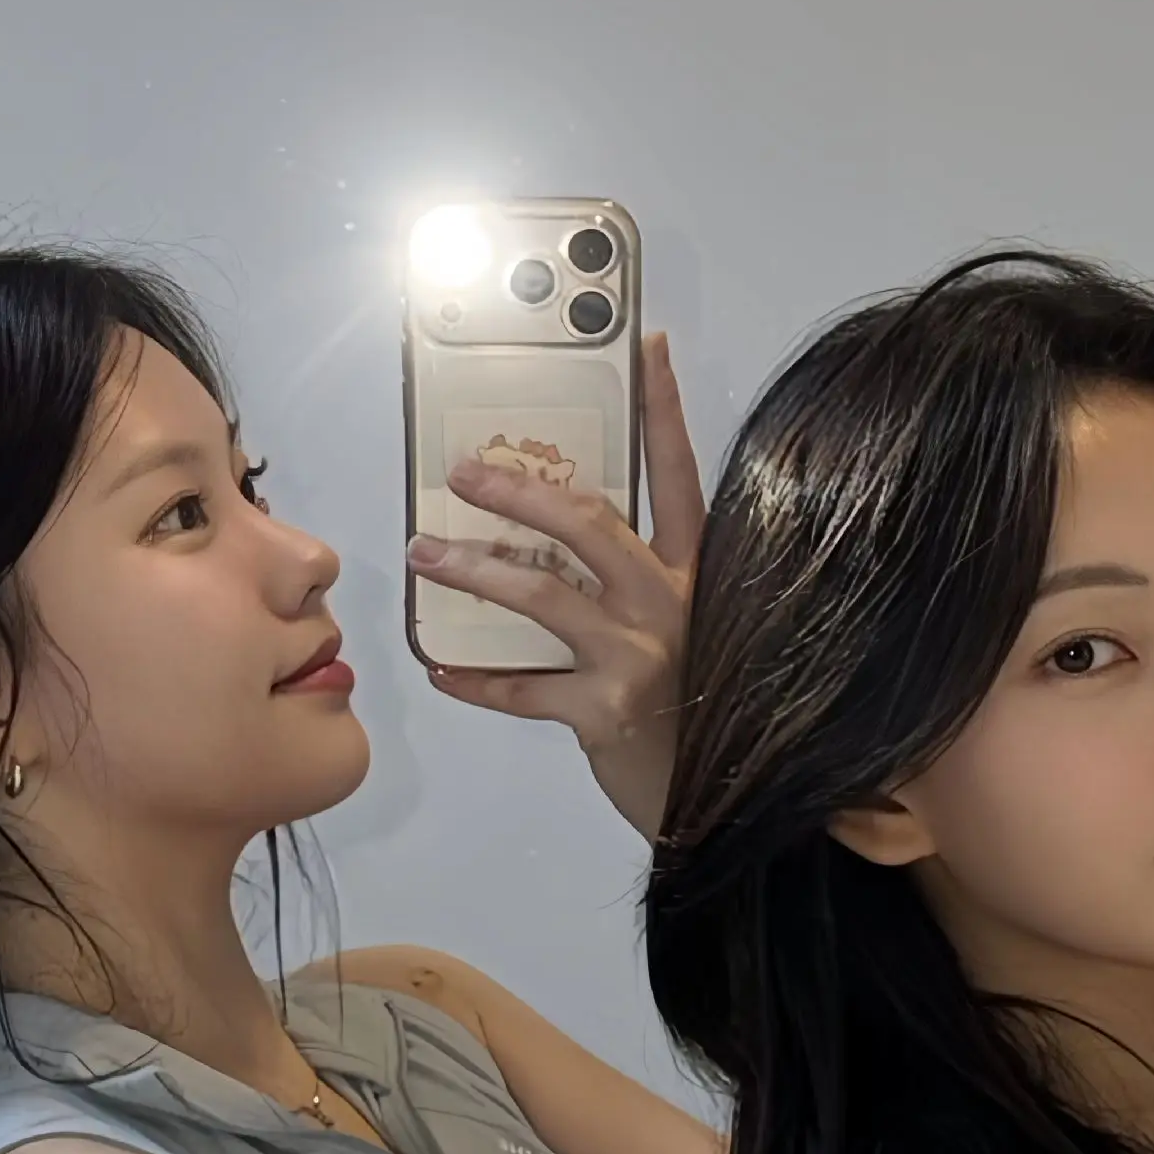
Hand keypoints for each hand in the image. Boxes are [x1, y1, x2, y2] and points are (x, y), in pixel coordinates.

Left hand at [408, 332, 704, 841]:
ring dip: (474, 569)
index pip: (681, 477)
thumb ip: (645, 587)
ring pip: (543, 595)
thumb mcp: (692, 633)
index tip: (643, 348)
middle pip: (591, 523)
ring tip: (424, 553)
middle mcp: (672, 606)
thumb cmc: (701, 714)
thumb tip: (565, 540)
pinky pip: (525, 688)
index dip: (663, 410)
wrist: (729, 806)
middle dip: (520, 490)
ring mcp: (639, 658)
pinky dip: (477, 678)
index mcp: (697, 577)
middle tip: (464, 470)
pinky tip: (441, 668)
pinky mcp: (607, 714)